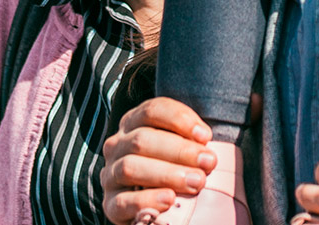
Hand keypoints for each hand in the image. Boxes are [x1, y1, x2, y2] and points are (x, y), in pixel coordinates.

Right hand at [101, 97, 214, 224]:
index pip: (152, 111)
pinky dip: (147, 200)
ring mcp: (110, 175)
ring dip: (167, 174)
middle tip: (208, 162)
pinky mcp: (110, 205)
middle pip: (142, 139)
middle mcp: (117, 146)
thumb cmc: (174, 170)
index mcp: (133, 124)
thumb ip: (190, 142)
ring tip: (196, 182)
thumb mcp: (180, 150)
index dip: (179, 119)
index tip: (205, 136)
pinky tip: (169, 200)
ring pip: (130, 167)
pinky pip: (122, 201)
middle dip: (179, 150)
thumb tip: (207, 144)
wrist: (151, 208)